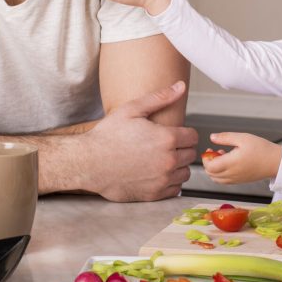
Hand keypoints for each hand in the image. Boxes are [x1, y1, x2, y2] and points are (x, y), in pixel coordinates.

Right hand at [81, 81, 197, 200]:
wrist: (87, 163)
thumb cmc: (108, 135)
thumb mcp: (132, 109)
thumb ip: (160, 98)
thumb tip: (181, 86)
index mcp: (167, 138)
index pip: (193, 137)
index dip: (185, 133)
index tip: (175, 134)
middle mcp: (168, 160)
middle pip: (191, 154)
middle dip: (182, 149)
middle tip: (166, 146)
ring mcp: (162, 179)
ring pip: (185, 172)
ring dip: (178, 166)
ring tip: (162, 159)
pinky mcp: (153, 194)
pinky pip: (175, 189)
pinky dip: (170, 182)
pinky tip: (157, 174)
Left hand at [202, 132, 281, 184]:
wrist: (276, 162)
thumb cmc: (261, 149)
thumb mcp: (243, 138)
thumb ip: (225, 137)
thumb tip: (212, 137)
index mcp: (231, 163)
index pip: (210, 167)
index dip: (206, 159)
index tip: (210, 150)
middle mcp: (232, 174)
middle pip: (211, 174)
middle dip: (209, 163)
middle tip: (215, 152)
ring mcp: (236, 180)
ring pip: (216, 179)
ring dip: (214, 169)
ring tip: (223, 156)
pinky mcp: (240, 181)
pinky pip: (224, 181)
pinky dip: (221, 174)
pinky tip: (229, 163)